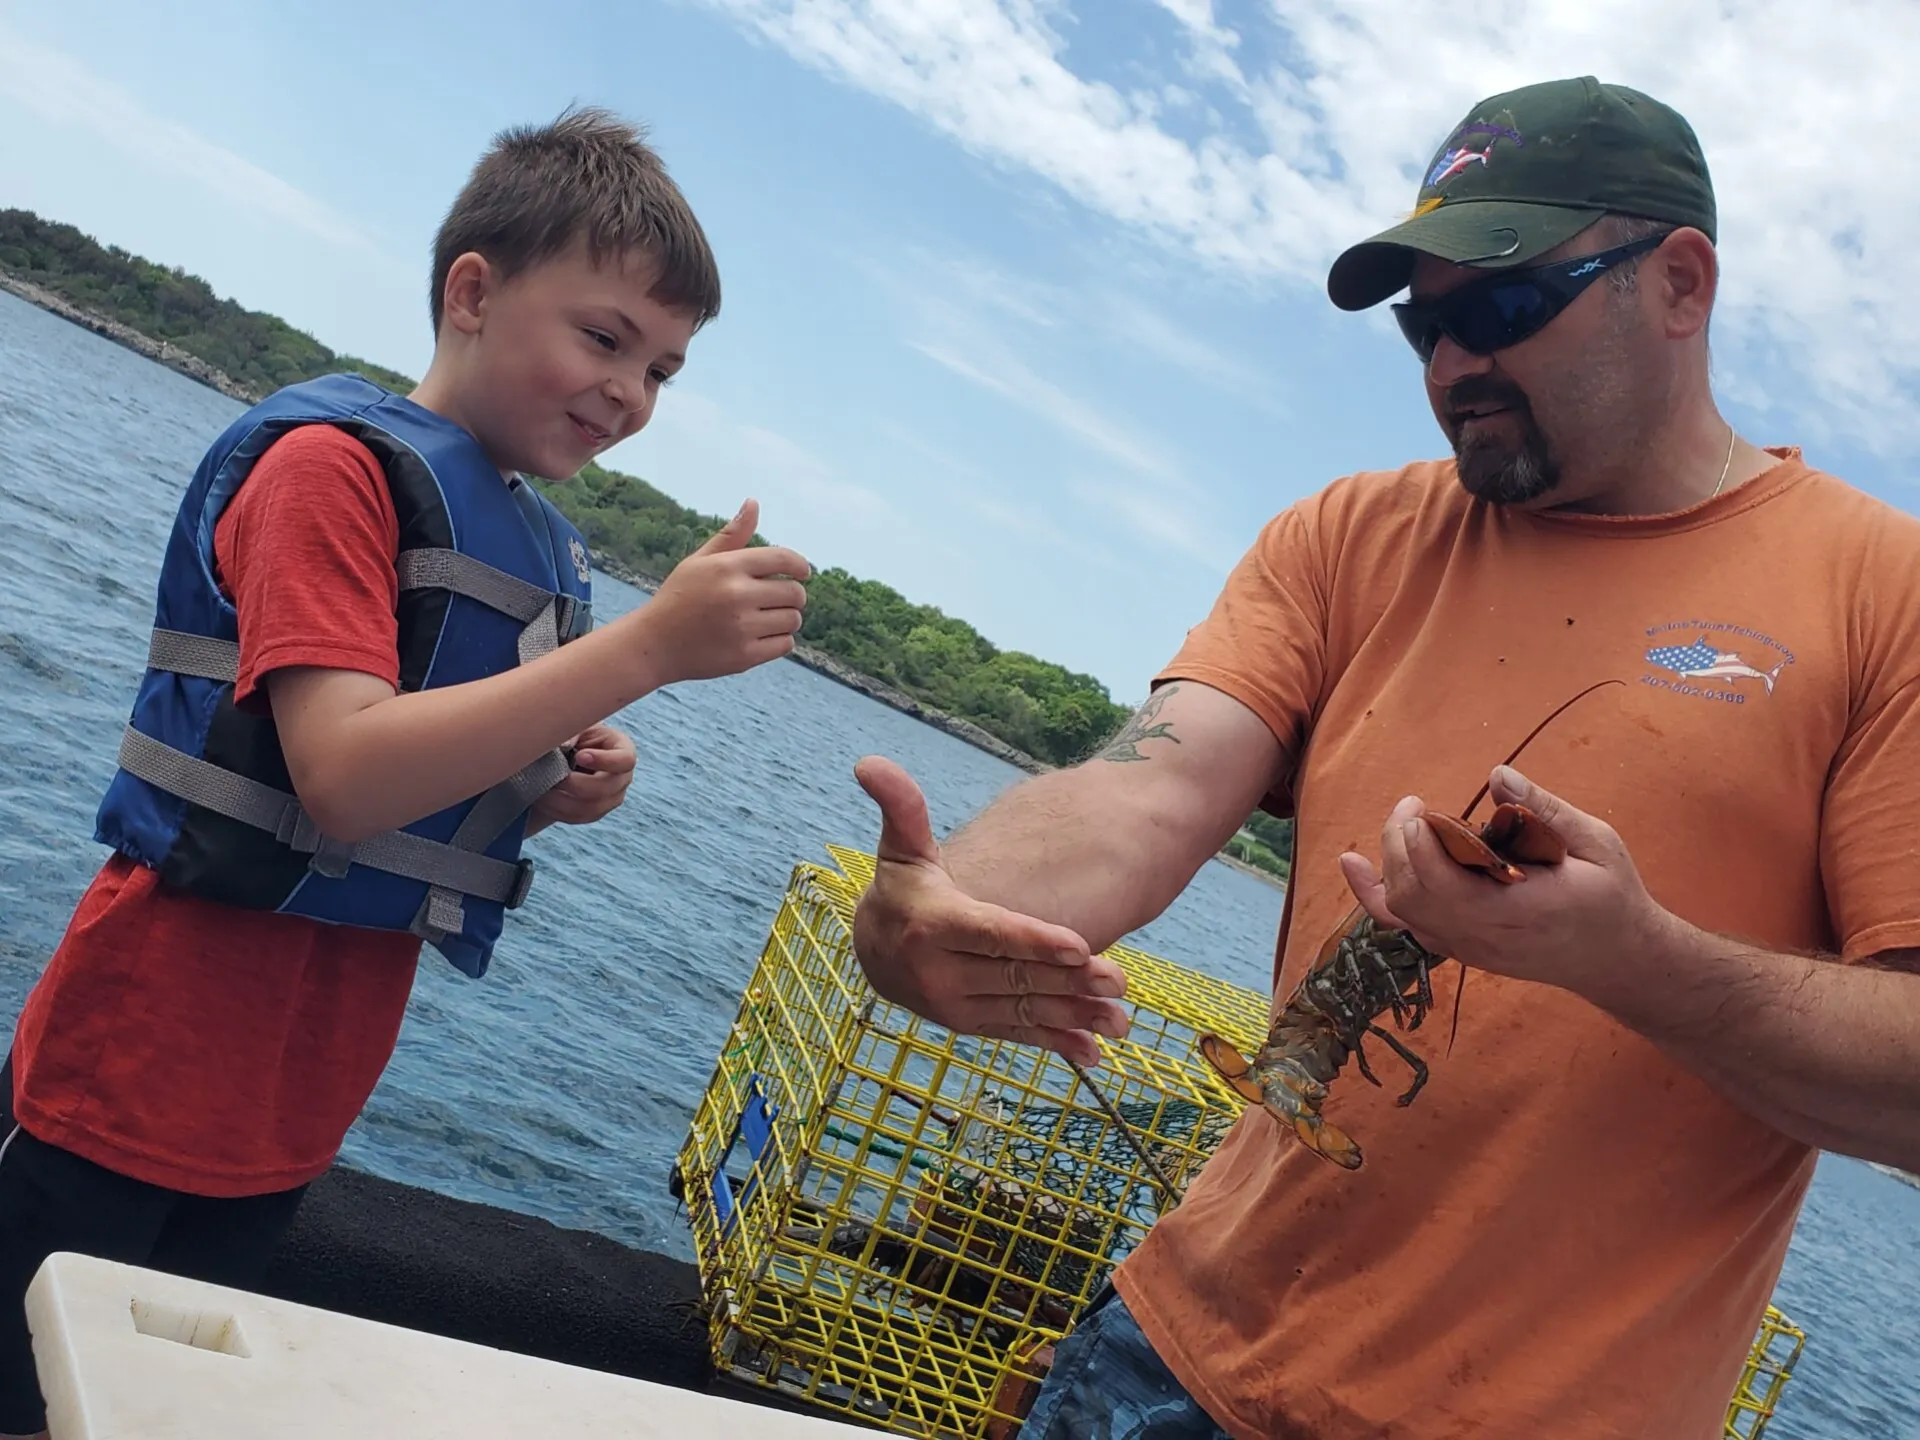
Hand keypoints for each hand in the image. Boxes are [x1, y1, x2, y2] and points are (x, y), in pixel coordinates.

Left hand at [527, 724, 635, 831]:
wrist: (565, 756)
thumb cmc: (575, 736)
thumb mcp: (576, 727)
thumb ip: (571, 732)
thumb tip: (563, 745)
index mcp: (623, 750)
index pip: (625, 760)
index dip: (604, 761)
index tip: (579, 756)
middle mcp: (622, 777)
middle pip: (607, 788)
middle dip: (576, 784)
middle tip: (554, 775)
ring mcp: (611, 798)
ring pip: (591, 807)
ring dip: (563, 800)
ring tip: (543, 787)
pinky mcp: (595, 812)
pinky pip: (579, 817)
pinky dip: (558, 810)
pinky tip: (543, 798)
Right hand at [630, 499, 809, 682]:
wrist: (653, 645)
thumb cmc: (680, 597)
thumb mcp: (700, 561)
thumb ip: (731, 535)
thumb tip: (753, 502)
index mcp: (727, 566)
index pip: (784, 559)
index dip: (800, 565)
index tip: (803, 572)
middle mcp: (736, 595)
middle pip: (795, 593)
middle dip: (793, 595)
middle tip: (777, 599)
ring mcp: (741, 627)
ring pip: (793, 620)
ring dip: (786, 619)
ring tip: (765, 619)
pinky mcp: (744, 656)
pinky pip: (785, 645)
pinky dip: (779, 641)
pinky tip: (760, 637)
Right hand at [849, 756, 1129, 1067]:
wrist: (873, 951)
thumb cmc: (903, 889)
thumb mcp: (901, 849)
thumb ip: (901, 808)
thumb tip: (868, 762)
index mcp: (932, 925)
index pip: (990, 933)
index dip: (1034, 940)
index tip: (1079, 944)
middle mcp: (940, 973)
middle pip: (1015, 977)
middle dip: (1070, 982)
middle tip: (1120, 980)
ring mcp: (956, 1006)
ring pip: (1022, 1011)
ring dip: (1073, 1017)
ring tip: (1120, 1020)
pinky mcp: (970, 1026)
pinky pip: (1015, 1035)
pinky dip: (1054, 1044)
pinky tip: (1092, 1052)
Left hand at [1335, 765, 1669, 1002]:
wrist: (1618, 960)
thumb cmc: (1612, 895)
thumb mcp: (1596, 843)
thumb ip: (1545, 810)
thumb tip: (1497, 773)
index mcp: (1522, 909)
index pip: (1443, 884)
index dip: (1418, 841)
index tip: (1422, 805)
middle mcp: (1486, 936)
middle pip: (1411, 893)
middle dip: (1398, 842)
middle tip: (1412, 805)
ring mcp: (1469, 948)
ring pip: (1402, 912)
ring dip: (1389, 862)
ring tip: (1403, 824)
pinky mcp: (1461, 950)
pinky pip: (1406, 926)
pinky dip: (1376, 895)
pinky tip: (1355, 865)